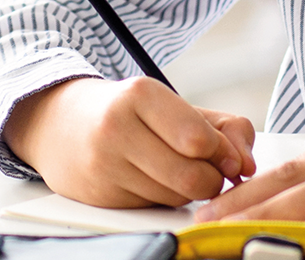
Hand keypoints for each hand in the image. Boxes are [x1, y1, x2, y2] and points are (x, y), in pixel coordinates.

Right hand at [5, 77, 256, 207]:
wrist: (58, 123)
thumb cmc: (128, 111)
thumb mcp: (175, 104)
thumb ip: (224, 128)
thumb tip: (247, 166)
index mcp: (140, 95)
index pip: (200, 140)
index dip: (225, 154)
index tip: (227, 156)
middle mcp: (117, 128)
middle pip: (192, 177)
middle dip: (212, 180)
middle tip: (208, 170)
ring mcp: (104, 165)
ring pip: (175, 198)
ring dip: (187, 191)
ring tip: (174, 169)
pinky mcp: (99, 196)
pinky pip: (152, 210)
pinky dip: (161, 199)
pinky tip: (149, 179)